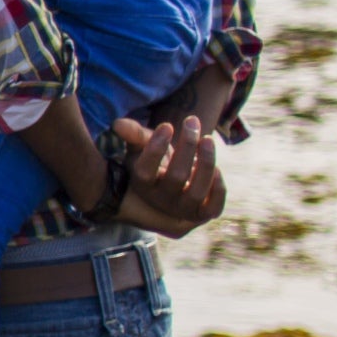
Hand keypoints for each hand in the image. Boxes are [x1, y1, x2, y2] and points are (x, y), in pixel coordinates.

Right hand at [109, 115, 224, 236]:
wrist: (170, 191)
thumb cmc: (156, 164)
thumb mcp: (142, 148)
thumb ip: (133, 135)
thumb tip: (118, 124)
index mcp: (142, 184)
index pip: (146, 170)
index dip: (156, 147)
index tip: (167, 125)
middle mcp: (160, 201)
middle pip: (176, 176)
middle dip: (187, 145)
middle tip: (192, 120)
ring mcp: (182, 210)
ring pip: (196, 192)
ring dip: (206, 163)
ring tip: (207, 139)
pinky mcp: (202, 215)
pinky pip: (214, 207)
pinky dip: (218, 188)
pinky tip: (217, 169)